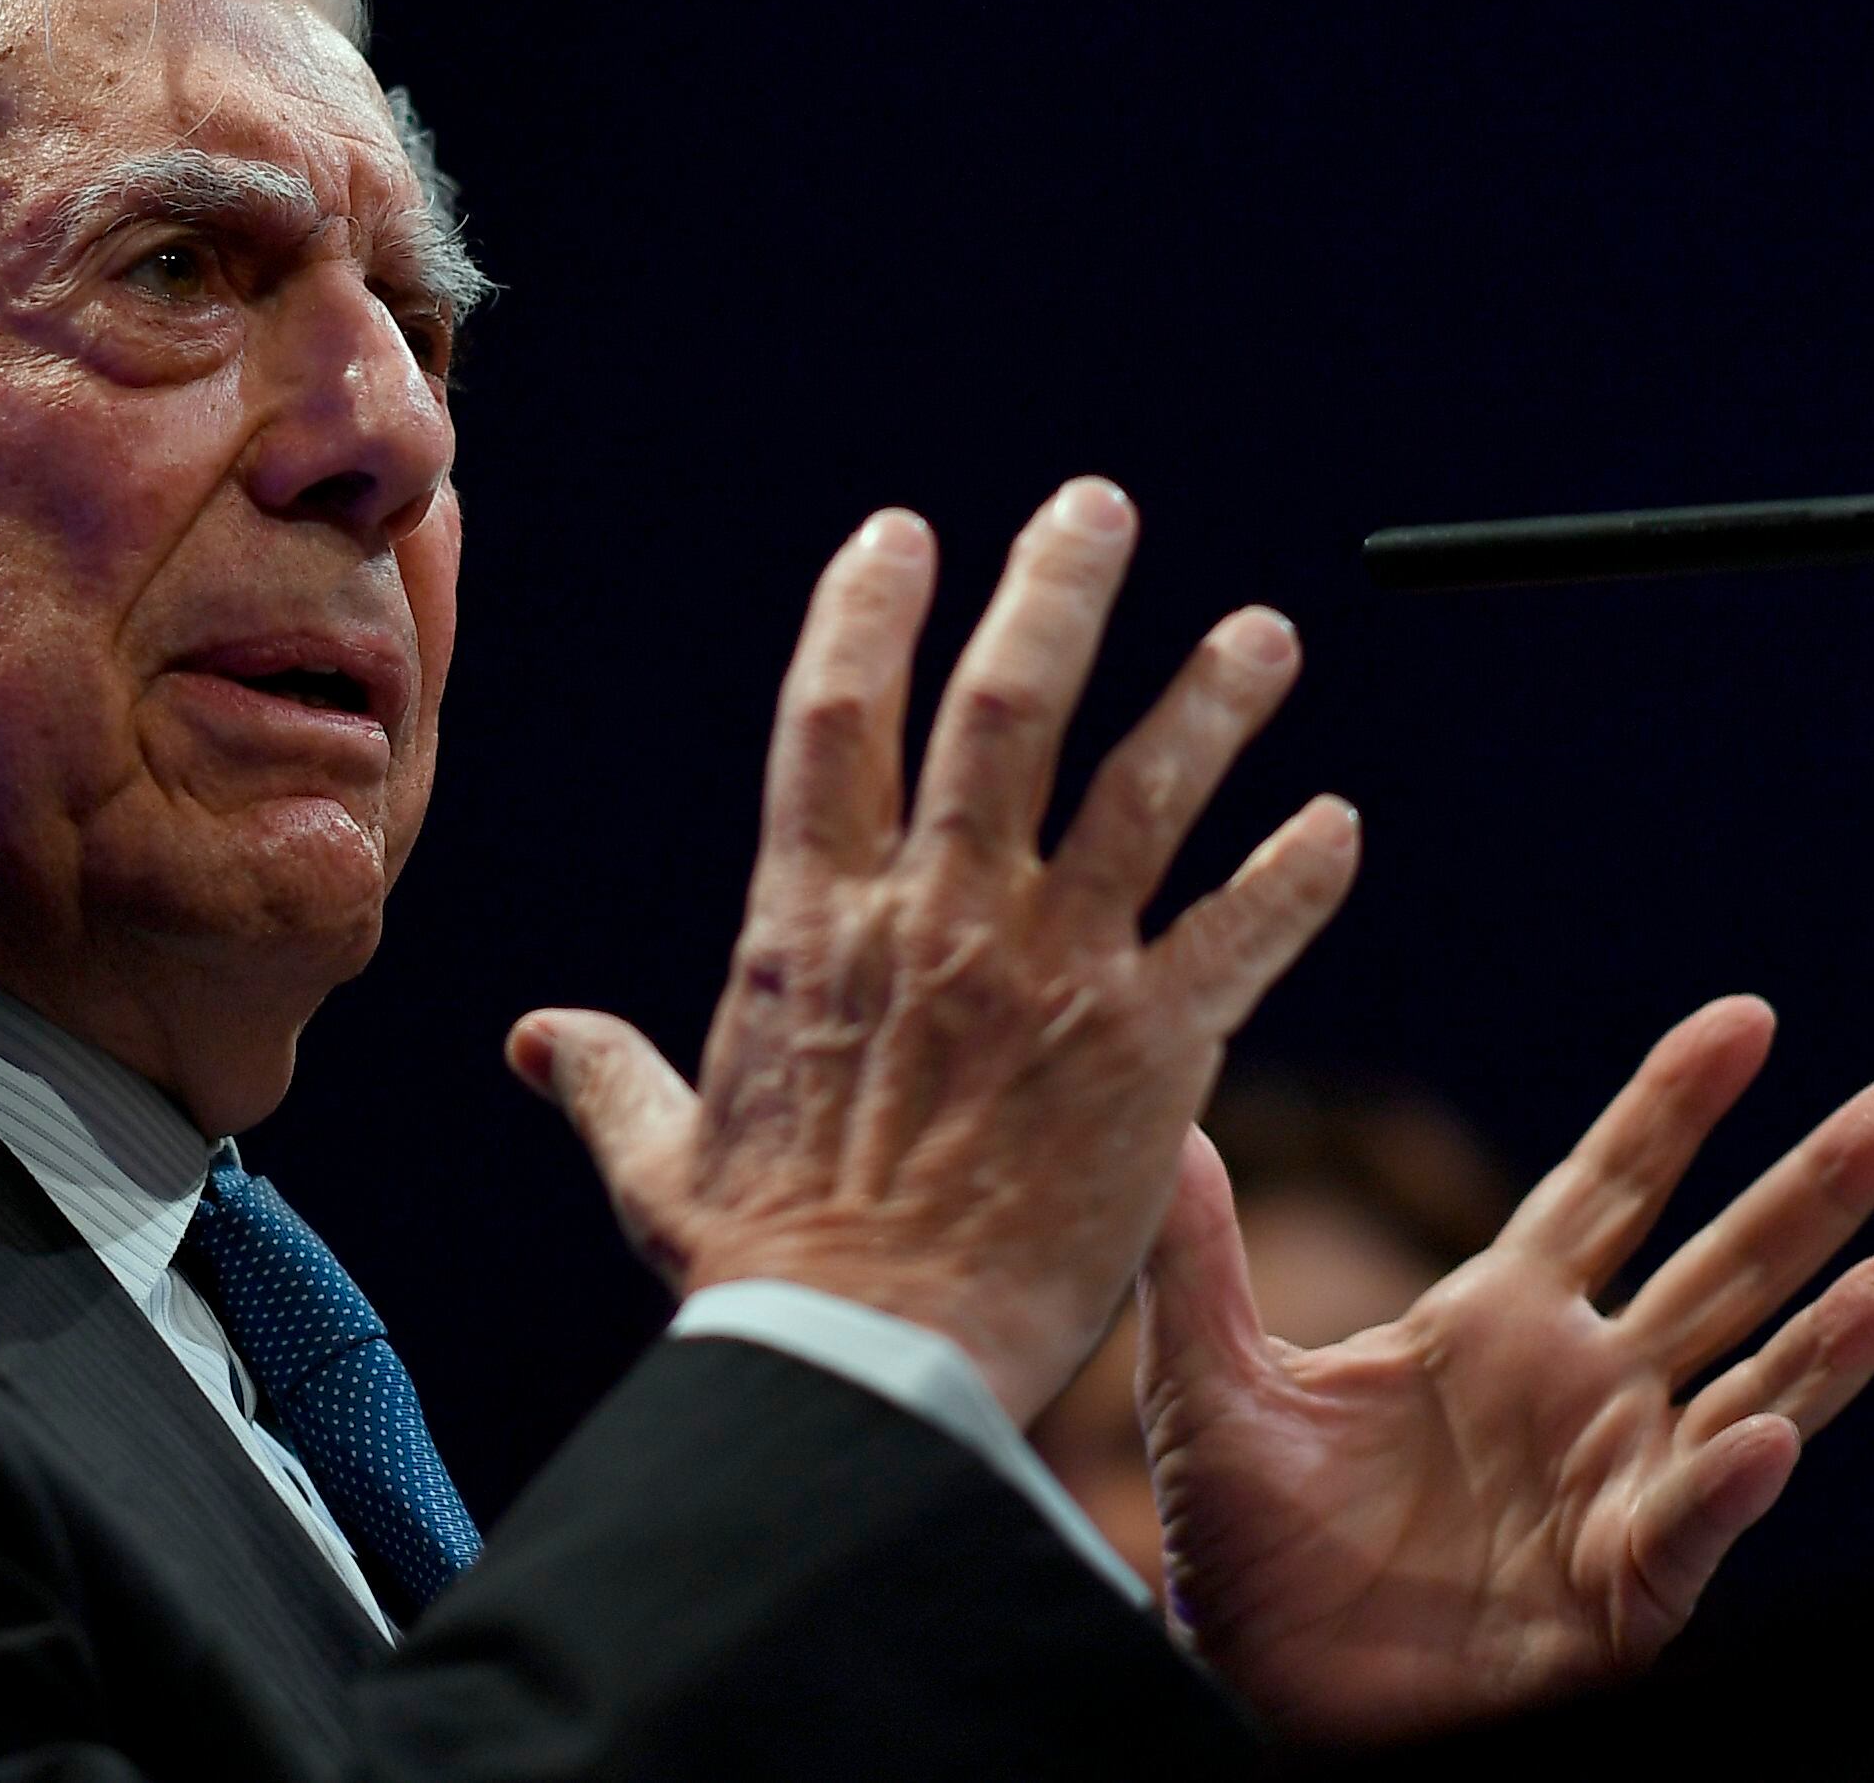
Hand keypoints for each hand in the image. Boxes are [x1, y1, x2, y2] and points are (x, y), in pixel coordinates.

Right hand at [505, 483, 1361, 1421]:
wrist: (870, 1365)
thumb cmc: (761, 1270)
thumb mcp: (661, 1162)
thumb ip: (608, 1078)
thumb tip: (533, 1040)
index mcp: (810, 924)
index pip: (837, 719)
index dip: (867, 611)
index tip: (902, 534)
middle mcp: (936, 916)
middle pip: (1005, 705)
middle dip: (1056, 589)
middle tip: (1099, 508)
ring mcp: (1051, 973)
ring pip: (1145, 790)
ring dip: (1210, 701)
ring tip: (1266, 636)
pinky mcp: (1152, 1053)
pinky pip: (1242, 933)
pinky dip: (1297, 874)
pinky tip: (1340, 825)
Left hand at [1078, 995, 1873, 1741]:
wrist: (1254, 1688)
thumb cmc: (1247, 1545)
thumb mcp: (1209, 1384)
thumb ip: (1196, 1256)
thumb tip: (1164, 1124)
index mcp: (1497, 1320)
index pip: (1609, 1188)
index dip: (1674, 1106)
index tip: (1748, 1019)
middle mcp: (1582, 1389)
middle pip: (1724, 1265)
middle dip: (1817, 1186)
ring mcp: (1615, 1486)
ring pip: (1756, 1390)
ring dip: (1834, 1335)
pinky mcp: (1617, 1590)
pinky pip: (1687, 1525)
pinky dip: (1727, 1485)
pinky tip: (1767, 1437)